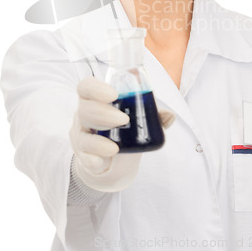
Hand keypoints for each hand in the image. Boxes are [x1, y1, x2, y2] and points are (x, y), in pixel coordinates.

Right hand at [69, 76, 174, 191]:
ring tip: (115, 147)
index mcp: (97, 100)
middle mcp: (85, 116)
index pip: (87, 87)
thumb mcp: (139, 121)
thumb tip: (169, 115)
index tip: (114, 94)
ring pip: (82, 134)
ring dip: (98, 140)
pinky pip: (84, 158)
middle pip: (84, 108)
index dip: (96, 88)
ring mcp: (82, 137)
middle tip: (124, 119)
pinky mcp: (84, 157)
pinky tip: (99, 161)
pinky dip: (92, 159)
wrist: (113, 163)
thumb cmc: (124, 132)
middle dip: (103, 113)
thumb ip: (154, 116)